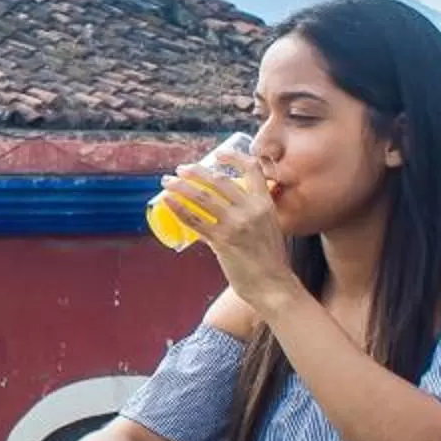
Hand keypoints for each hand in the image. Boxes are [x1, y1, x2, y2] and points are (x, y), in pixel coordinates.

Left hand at [158, 151, 297, 310]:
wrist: (273, 285)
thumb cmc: (271, 260)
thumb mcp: (269, 227)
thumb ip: (252, 213)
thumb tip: (228, 207)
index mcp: (265, 203)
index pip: (252, 169)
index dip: (233, 157)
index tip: (217, 154)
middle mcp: (251, 209)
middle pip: (219, 180)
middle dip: (196, 171)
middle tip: (181, 169)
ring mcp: (236, 224)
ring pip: (202, 197)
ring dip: (180, 186)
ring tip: (167, 182)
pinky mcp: (222, 241)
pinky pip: (195, 220)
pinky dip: (178, 208)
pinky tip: (168, 202)